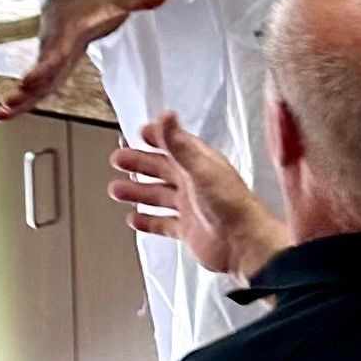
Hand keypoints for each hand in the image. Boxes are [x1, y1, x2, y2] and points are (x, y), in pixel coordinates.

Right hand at [0, 0, 175, 120]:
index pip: (60, 49)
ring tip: (1, 113)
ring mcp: (49, 58)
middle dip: (29, 83)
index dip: (47, 63)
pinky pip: (33, 87)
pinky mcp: (47, 69)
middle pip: (41, 67)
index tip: (31, 76)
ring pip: (33, 81)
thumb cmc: (98, 0)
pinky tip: (2, 114)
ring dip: (18, 97)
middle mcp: (55, 45)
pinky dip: (19, 100)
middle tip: (12, 97)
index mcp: (73, 31)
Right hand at [108, 111, 290, 281]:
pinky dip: (148, 221)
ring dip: (137, 191)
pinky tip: (134, 219)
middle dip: (139, 163)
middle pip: (161, 169)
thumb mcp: (201, 168)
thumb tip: (166, 116)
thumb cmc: (232, 204)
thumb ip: (179, 144)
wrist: (244, 244)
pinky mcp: (187, 230)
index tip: (141, 132)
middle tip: (118, 158)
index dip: (158, 137)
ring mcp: (190, 207)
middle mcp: (194, 184)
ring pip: (158, 196)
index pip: (175, 144)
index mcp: (199, 164)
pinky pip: (162, 223)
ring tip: (116, 189)